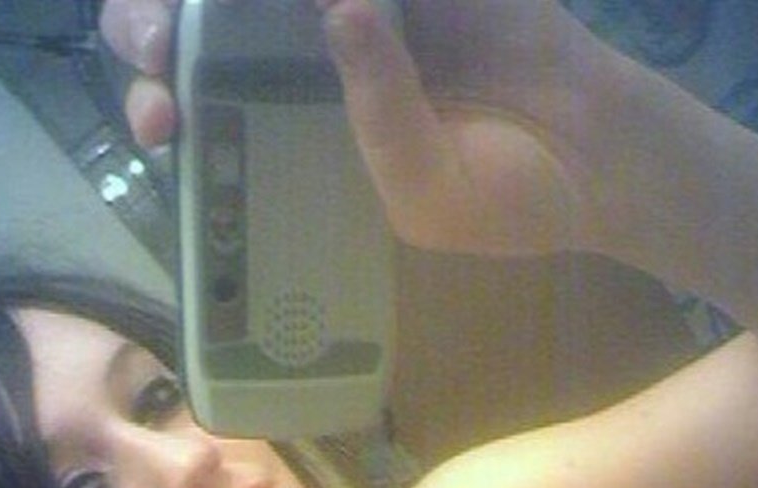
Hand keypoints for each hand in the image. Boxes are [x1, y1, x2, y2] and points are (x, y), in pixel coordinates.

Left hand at [99, 0, 618, 253]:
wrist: (599, 156)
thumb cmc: (506, 198)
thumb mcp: (426, 196)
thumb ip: (380, 121)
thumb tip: (340, 8)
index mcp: (295, 125)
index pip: (200, 101)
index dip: (160, 98)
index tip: (163, 121)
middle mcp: (309, 51)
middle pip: (207, 18)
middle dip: (158, 22)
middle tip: (166, 42)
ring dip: (231, 0)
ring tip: (231, 14)